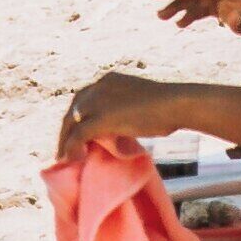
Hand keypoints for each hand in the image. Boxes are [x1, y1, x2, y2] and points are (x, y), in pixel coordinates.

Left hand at [56, 69, 171, 158]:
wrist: (175, 105)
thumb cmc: (166, 107)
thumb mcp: (138, 102)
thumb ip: (122, 110)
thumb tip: (117, 130)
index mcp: (108, 80)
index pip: (83, 99)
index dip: (76, 118)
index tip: (75, 134)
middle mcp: (99, 86)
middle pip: (73, 109)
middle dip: (66, 130)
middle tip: (65, 149)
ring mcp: (98, 100)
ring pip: (71, 122)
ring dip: (65, 141)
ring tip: (65, 158)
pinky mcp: (101, 118)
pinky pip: (78, 135)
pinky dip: (71, 148)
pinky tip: (72, 160)